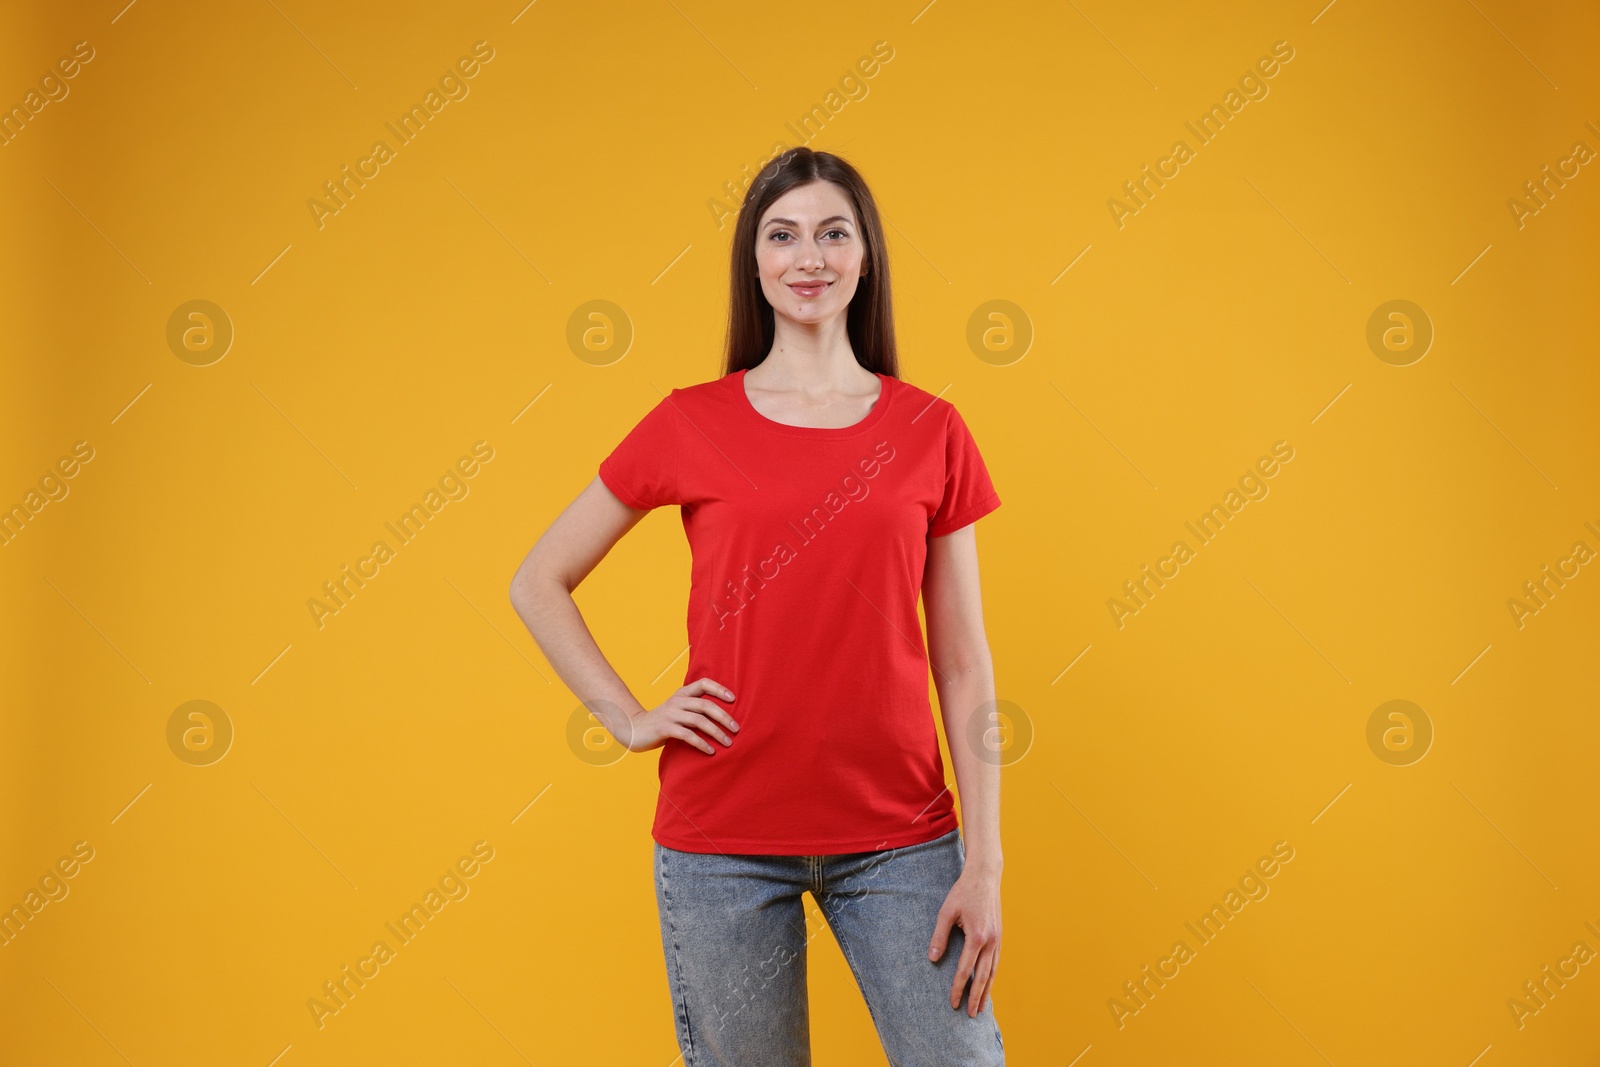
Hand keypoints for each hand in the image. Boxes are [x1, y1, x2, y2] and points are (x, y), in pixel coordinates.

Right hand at [622, 677, 738, 754]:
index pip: (703, 683)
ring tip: (728, 743)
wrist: (633, 729)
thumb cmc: (661, 722)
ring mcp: (670, 714)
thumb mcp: (677, 710)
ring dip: (716, 732)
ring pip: (699, 720)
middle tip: (737, 729)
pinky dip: (702, 743)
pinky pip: (688, 735)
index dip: (719, 689)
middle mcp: (677, 701)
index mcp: (681, 694)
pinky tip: (710, 751)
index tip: (733, 699)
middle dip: (724, 717)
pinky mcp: (665, 728)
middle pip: (705, 705)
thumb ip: (693, 709)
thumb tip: (722, 716)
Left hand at [928, 866, 1000, 1016]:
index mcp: (977, 937)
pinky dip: (992, 977)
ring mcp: (997, 940)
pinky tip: (987, 985)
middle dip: (975, 997)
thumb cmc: (963, 892)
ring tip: (980, 1008)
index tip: (952, 1002)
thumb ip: (939, 936)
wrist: (985, 877)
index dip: (958, 988)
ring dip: (986, 991)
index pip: (965, 970)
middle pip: (983, 977)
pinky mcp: (999, 936)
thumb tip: (932, 959)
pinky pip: (996, 962)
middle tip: (969, 1014)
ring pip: (992, 972)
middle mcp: (990, 941)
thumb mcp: (946, 912)